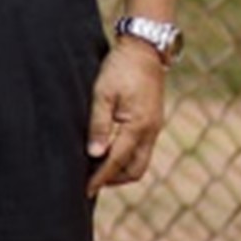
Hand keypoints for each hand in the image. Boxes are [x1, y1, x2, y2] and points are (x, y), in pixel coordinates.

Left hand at [87, 39, 168, 193]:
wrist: (144, 50)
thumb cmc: (120, 68)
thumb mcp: (103, 93)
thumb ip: (99, 124)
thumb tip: (94, 154)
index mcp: (138, 127)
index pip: (116, 162)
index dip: (100, 177)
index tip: (85, 190)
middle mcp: (150, 132)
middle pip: (135, 170)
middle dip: (114, 179)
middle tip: (91, 181)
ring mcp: (154, 127)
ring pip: (140, 161)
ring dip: (121, 169)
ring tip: (97, 169)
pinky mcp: (153, 121)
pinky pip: (142, 148)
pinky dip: (127, 156)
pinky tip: (110, 151)